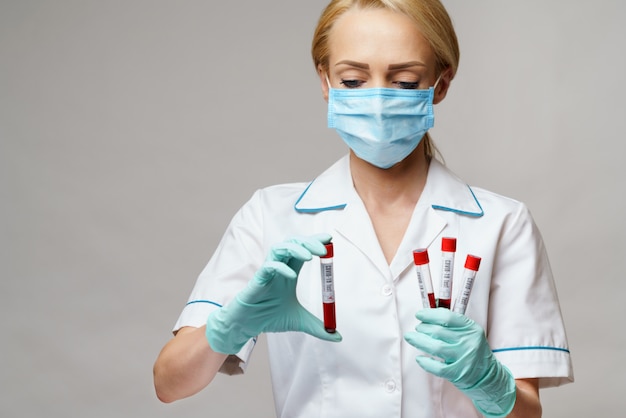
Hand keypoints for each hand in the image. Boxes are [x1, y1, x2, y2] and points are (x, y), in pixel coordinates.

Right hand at [205, 234, 341, 353]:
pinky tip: (291, 276)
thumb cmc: (269, 317)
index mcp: (289, 272)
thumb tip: (338, 336)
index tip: (329, 239)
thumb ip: (318, 328)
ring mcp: (267, 271)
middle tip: (323, 249)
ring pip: (279, 248)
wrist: (248, 326)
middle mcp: (279, 267)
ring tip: (309, 256)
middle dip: (308, 242)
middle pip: (293, 243)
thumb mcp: (300, 322)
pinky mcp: (257, 280)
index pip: (303, 249)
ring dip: (295, 249)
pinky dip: (280, 267)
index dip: (315, 242)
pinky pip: (268, 267)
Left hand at [404, 308, 515, 416]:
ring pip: (435, 347)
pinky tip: (420, 358)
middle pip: (438, 331)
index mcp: (471, 328)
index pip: (447, 317)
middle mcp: (469, 342)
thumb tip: (428, 315)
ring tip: (411, 338)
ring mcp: (464, 358)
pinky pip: (437, 367)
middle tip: (417, 328)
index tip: (420, 315)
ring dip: (419, 341)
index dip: (430, 315)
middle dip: (422, 328)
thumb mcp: (469, 333)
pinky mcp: (458, 373)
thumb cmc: (472, 351)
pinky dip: (425, 362)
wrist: (487, 375)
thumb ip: (452, 324)